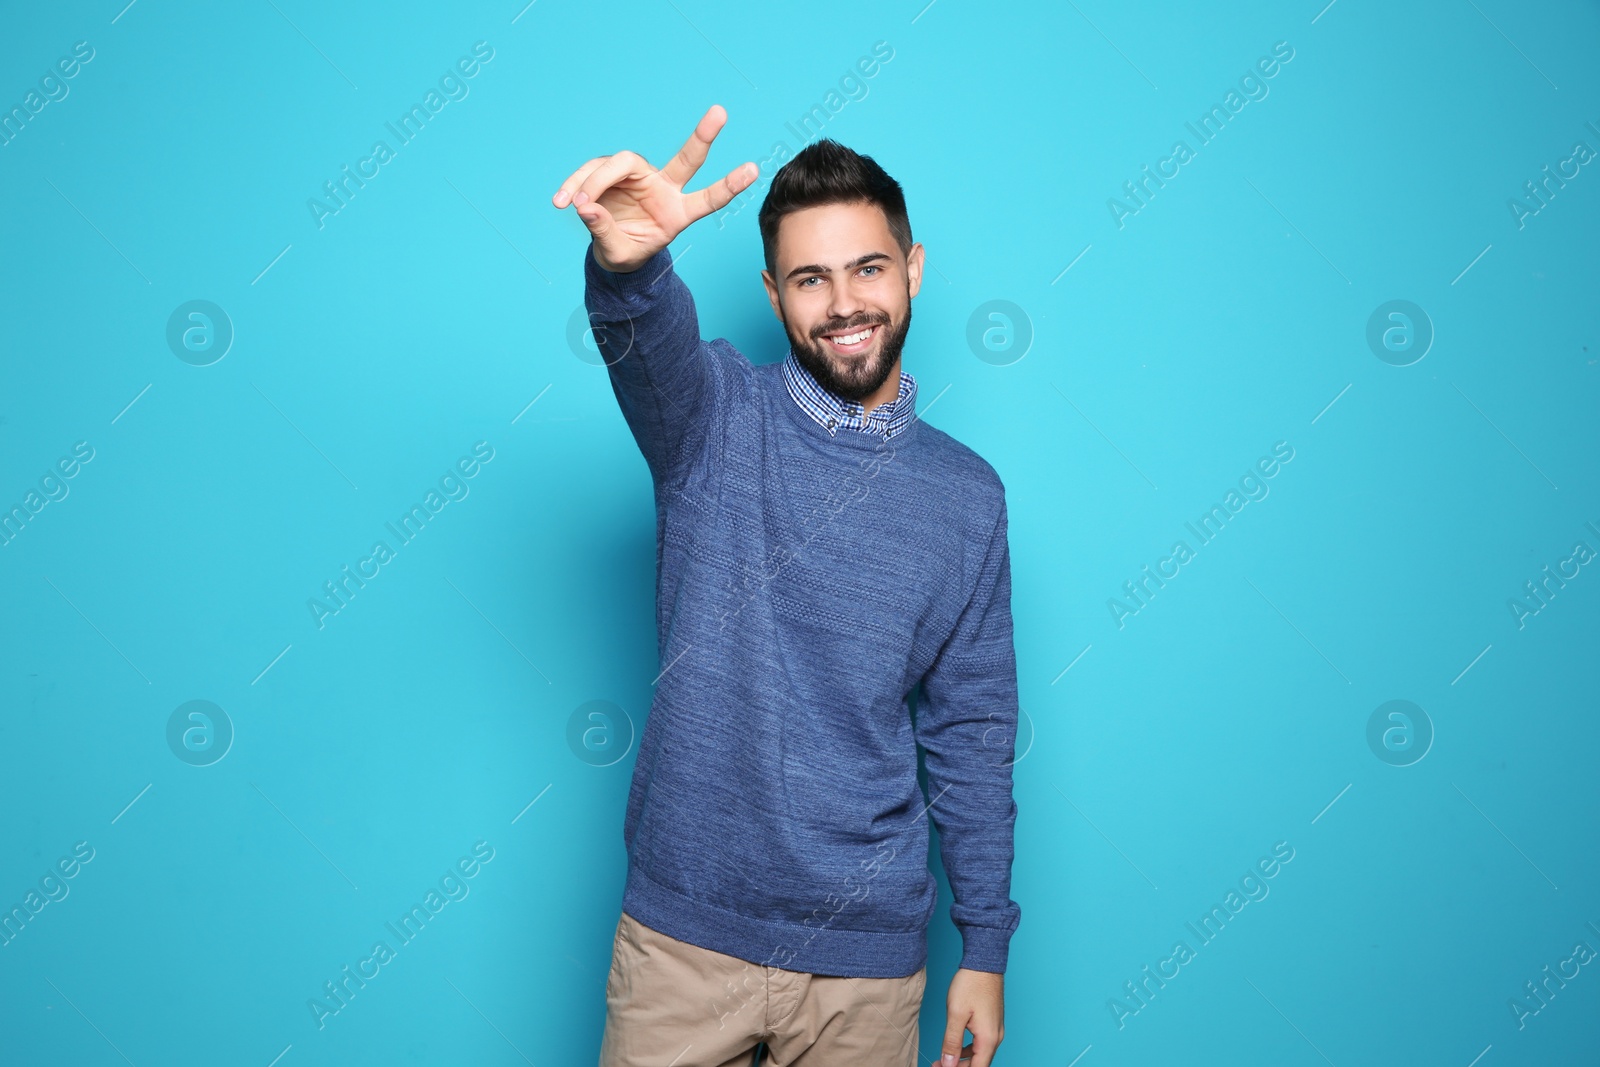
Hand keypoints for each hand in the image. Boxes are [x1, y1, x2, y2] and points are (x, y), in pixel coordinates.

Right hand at [551, 104, 758, 272]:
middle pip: (686, 160)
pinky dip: (575, 183)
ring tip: (574, 204)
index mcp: (678, 214)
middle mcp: (665, 189)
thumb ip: (605, 232)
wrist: (610, 251)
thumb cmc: (625, 254)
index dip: (728, 186)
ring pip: (619, 163)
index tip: (753, 170)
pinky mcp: (614, 172)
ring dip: (593, 182)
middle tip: (721, 112)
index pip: (708, 200)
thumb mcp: (618, 255)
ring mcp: (641, 177)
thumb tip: (585, 206)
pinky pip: (592, 171)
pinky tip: (562, 201)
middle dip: (703, 136)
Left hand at [933, 968, 1003, 1066]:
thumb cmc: (970, 984)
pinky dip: (970, 1050)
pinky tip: (957, 1047)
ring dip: (963, 1060)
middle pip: (979, 1064)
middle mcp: (996, 1037)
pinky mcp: (992, 1023)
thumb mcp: (956, 1013)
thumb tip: (949, 1064)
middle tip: (937, 1063)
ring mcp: (996, 1030)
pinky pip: (983, 1045)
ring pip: (981, 1055)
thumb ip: (952, 1042)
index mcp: (988, 1039)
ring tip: (944, 1058)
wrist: (984, 963)